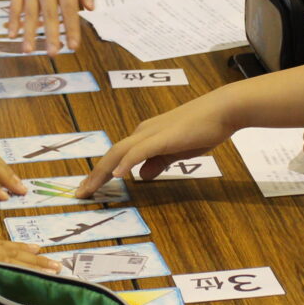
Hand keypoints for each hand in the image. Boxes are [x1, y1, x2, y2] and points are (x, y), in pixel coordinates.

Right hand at [8, 0, 93, 54]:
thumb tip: (90, 9)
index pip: (69, 9)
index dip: (71, 29)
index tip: (74, 46)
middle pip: (49, 14)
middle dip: (51, 35)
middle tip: (53, 53)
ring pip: (29, 13)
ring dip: (29, 33)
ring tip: (28, 50)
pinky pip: (14, 6)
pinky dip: (12, 21)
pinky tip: (12, 35)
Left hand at [77, 93, 235, 195]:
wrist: (222, 110)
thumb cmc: (203, 128)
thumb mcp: (177, 152)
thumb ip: (159, 162)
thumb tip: (142, 176)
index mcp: (146, 136)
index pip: (118, 156)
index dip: (102, 172)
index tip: (91, 188)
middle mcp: (143, 132)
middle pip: (112, 155)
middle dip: (95, 175)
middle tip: (81, 194)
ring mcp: (151, 133)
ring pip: (119, 153)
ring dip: (102, 172)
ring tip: (90, 189)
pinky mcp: (163, 137)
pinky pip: (140, 151)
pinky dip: (126, 162)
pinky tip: (117, 175)